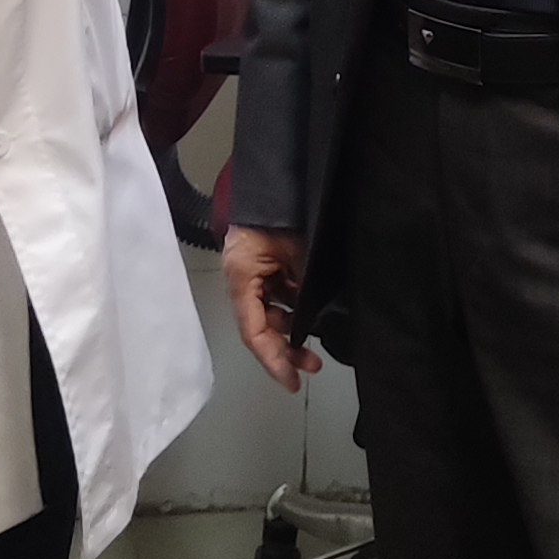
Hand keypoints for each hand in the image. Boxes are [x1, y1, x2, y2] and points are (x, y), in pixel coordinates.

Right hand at [223, 226, 319, 389]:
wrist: (279, 177)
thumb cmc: (284, 212)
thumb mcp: (297, 253)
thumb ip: (302, 289)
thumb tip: (315, 320)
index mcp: (241, 278)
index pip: (254, 332)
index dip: (273, 360)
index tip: (292, 380)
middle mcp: (243, 281)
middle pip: (261, 328)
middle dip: (286, 349)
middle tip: (314, 365)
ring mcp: (254, 274)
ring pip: (271, 314)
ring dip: (291, 329)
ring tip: (316, 343)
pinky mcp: (266, 266)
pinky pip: (278, 295)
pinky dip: (294, 308)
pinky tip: (312, 313)